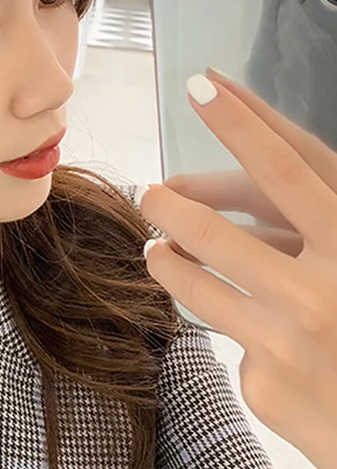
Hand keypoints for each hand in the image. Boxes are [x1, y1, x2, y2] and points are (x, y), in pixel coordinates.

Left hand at [137, 67, 336, 468]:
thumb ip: (311, 229)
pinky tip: (258, 343)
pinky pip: (226, 336)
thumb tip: (230, 197)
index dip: (240, 123)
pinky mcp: (265, 384)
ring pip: (194, 281)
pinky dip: (236, 329)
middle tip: (149, 192)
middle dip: (169, 205)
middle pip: (213, 230)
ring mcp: (288, 339)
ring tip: (158, 251)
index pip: (285, 169)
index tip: (201, 84)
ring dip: (166, 261)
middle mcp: (321, 289)